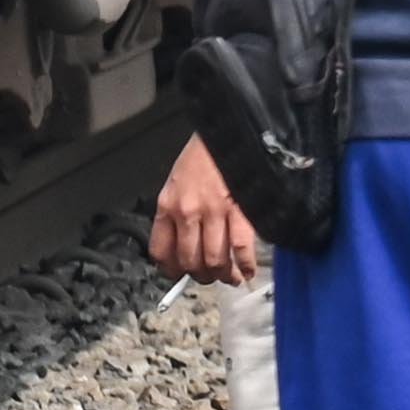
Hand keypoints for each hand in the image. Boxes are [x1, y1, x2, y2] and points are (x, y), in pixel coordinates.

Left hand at [149, 140, 258, 284]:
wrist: (228, 131)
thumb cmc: (204, 154)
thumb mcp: (176, 182)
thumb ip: (176, 210)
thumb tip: (184, 240)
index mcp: (168, 205)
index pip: (161, 251)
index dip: (170, 270)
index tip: (179, 274)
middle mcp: (188, 212)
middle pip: (190, 260)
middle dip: (201, 276)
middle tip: (209, 278)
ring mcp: (214, 212)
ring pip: (214, 259)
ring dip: (223, 275)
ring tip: (230, 278)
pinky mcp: (240, 210)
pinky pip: (241, 247)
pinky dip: (245, 264)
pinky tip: (248, 271)